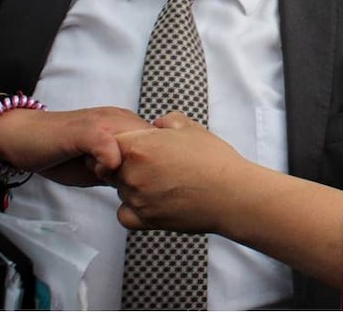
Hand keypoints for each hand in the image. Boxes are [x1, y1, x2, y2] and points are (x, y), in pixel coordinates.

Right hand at [0, 106, 152, 185]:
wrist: (23, 138)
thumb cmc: (61, 154)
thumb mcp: (101, 167)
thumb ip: (124, 172)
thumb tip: (146, 191)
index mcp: (128, 126)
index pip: (162, 144)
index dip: (160, 167)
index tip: (149, 187)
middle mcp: (121, 119)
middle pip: (157, 145)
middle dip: (151, 169)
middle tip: (134, 189)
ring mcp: (105, 123)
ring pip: (137, 144)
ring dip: (131, 167)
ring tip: (114, 182)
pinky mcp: (86, 131)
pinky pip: (110, 147)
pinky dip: (109, 165)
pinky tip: (98, 174)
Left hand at [108, 112, 248, 232]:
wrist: (232, 195)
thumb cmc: (214, 159)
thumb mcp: (190, 127)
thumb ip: (165, 121)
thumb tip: (155, 125)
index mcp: (139, 147)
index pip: (109, 144)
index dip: (123, 143)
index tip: (141, 146)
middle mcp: (132, 174)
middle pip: (111, 168)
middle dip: (127, 165)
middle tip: (157, 165)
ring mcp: (137, 199)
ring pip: (121, 190)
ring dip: (134, 186)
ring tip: (165, 183)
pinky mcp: (145, 221)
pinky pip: (124, 214)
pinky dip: (134, 209)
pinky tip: (154, 201)